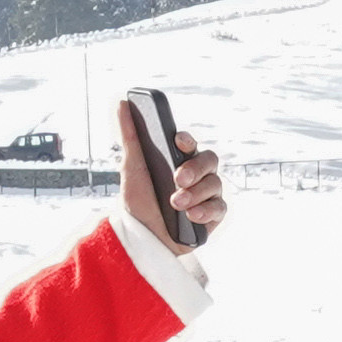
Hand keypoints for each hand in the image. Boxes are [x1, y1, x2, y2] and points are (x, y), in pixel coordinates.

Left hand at [123, 116, 227, 249]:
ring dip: (195, 193)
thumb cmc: (138, 201)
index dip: (187, 140)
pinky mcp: (213, 216)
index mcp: (180, 160)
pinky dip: (205, 211)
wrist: (142, 238)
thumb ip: (129, 136)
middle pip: (209, 160)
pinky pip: (219, 208)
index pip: (190, 144)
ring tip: (175, 203)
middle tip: (177, 179)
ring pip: (215, 184)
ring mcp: (207, 194)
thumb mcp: (131, 168)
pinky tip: (191, 216)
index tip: (177, 141)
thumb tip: (122, 104)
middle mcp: (198, 174)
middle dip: (194, 168)